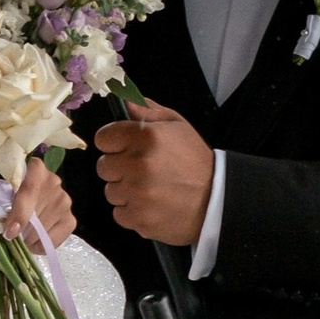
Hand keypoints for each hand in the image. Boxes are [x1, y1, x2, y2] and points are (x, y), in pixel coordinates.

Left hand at [1, 157, 74, 250]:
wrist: (36, 191)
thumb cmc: (14, 191)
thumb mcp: (6, 191)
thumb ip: (3, 204)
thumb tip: (10, 233)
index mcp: (36, 170)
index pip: (28, 195)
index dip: (18, 216)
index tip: (8, 233)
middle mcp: (54, 184)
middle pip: (34, 218)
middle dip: (20, 232)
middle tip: (12, 234)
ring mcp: (65, 202)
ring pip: (42, 232)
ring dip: (28, 240)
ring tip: (23, 236)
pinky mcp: (71, 220)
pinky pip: (53, 241)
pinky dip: (40, 246)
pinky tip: (34, 241)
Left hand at [92, 98, 215, 247]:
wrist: (216, 200)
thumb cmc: (195, 161)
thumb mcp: (177, 126)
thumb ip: (147, 110)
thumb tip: (123, 101)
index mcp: (146, 136)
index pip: (103, 138)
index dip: (113, 143)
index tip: (124, 149)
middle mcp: (138, 164)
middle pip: (103, 166)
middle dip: (119, 168)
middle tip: (142, 171)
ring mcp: (137, 193)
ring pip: (110, 191)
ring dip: (125, 191)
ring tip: (150, 189)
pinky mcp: (138, 217)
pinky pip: (119, 213)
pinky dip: (132, 212)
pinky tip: (151, 205)